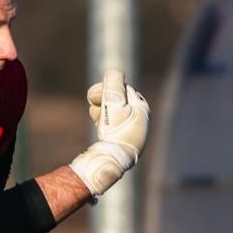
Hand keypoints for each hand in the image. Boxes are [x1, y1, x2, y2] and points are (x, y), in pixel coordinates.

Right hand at [69, 68, 150, 196]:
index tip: (93, 97)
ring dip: (100, 111)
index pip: (123, 89)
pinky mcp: (122, 143)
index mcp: (142, 109)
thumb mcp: (114, 101)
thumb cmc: (115, 129)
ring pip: (113, 113)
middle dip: (102, 99)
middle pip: (118, 100)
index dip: (106, 89)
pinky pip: (112, 126)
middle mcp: (140, 120)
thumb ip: (114, 83)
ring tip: (95, 117)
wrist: (113, 160)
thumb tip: (115, 73)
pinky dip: (102, 123)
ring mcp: (132, 132)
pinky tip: (98, 127)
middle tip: (91, 101)